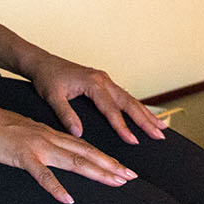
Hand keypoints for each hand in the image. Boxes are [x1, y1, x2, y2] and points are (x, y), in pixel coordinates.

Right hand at [0, 99, 135, 203]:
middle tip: (131, 177)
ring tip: (115, 183)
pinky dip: (56, 187)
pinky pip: (42, 175)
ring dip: (96, 173)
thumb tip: (53, 155)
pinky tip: (69, 199)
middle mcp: (50, 138)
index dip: (106, 159)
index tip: (124, 169)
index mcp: (51, 134)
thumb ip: (41, 144)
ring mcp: (37, 147)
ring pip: (73, 161)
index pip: (85, 147)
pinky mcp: (22, 156)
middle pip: (87, 154)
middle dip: (111, 166)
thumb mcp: (25, 134)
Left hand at [24, 50, 167, 145]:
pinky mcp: (103, 82)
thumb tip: (78, 133)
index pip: (112, 110)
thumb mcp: (52, 97)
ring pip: (130, 99)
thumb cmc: (47, 78)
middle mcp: (103, 80)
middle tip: (160, 135)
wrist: (42, 62)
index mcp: (93, 83)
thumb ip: (66, 115)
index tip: (133, 140)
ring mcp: (105, 80)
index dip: (123, 127)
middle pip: (129, 102)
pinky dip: (136, 107)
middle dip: (146, 120)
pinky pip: (124, 96)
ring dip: (146, 114)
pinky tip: (144, 116)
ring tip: (161, 127)